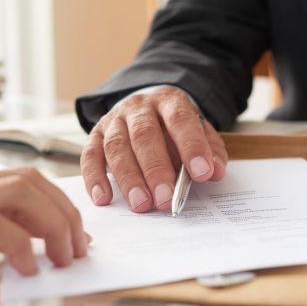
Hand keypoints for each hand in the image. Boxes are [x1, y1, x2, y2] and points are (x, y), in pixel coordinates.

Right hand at [81, 86, 227, 211]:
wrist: (145, 108)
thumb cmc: (173, 127)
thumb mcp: (198, 131)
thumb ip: (210, 150)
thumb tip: (215, 171)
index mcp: (168, 101)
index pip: (180, 119)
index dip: (191, 146)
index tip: (202, 173)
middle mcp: (138, 107)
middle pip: (144, 135)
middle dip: (156, 170)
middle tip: (166, 199)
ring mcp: (114, 120)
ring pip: (117, 147)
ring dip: (129, 179)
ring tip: (142, 204)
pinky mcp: (95, 136)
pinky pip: (90, 156)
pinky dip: (95, 179)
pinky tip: (104, 198)